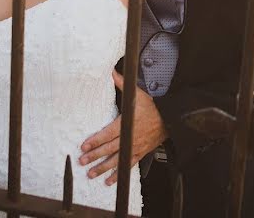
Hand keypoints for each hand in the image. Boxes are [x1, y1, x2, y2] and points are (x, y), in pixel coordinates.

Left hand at [78, 70, 167, 184]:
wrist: (170, 118)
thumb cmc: (153, 106)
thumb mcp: (138, 94)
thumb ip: (122, 84)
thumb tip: (112, 72)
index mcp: (128, 123)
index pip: (108, 133)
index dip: (95, 140)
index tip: (84, 145)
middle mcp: (130, 137)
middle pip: (109, 149)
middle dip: (95, 155)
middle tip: (82, 160)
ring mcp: (135, 147)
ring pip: (117, 160)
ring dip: (103, 168)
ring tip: (91, 173)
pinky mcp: (140, 152)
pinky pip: (128, 165)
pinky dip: (118, 174)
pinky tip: (109, 181)